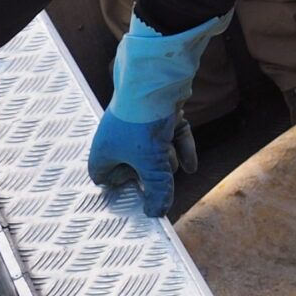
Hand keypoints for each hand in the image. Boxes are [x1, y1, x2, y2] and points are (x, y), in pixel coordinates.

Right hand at [86, 12, 227, 218]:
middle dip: (150, 173)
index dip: (119, 186)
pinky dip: (181, 148)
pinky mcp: (159, 113)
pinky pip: (170, 136)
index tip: (136, 191)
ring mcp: (139, 124)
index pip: (103, 177)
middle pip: (134, 165)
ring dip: (167, 159)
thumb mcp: (152, 166)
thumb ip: (156, 192)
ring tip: (172, 162)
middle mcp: (118, 137)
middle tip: (158, 180)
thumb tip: (156, 214)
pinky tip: (193, 166)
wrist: (155, 80)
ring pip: (154, 150)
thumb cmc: (143, 125)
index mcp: (105, 151)